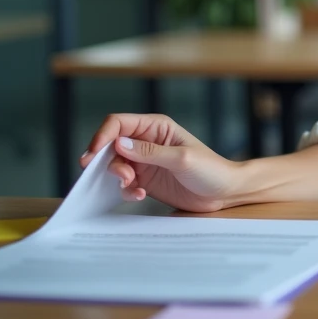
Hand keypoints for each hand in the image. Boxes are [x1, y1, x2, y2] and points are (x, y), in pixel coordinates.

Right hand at [78, 113, 243, 212]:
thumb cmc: (211, 169)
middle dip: (108, 162)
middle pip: (111, 146)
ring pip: (115, 166)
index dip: (102, 136)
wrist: (225, 192)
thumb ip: (150, 152)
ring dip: (119, 178)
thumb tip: (119, 144)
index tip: (92, 155)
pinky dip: (127, 191)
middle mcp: (147, 142)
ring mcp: (145, 162)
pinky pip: (124, 184)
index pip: (119, 123)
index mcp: (157, 127)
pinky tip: (140, 195)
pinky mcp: (145, 180)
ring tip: (134, 187)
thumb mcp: (181, 159)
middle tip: (119, 177)